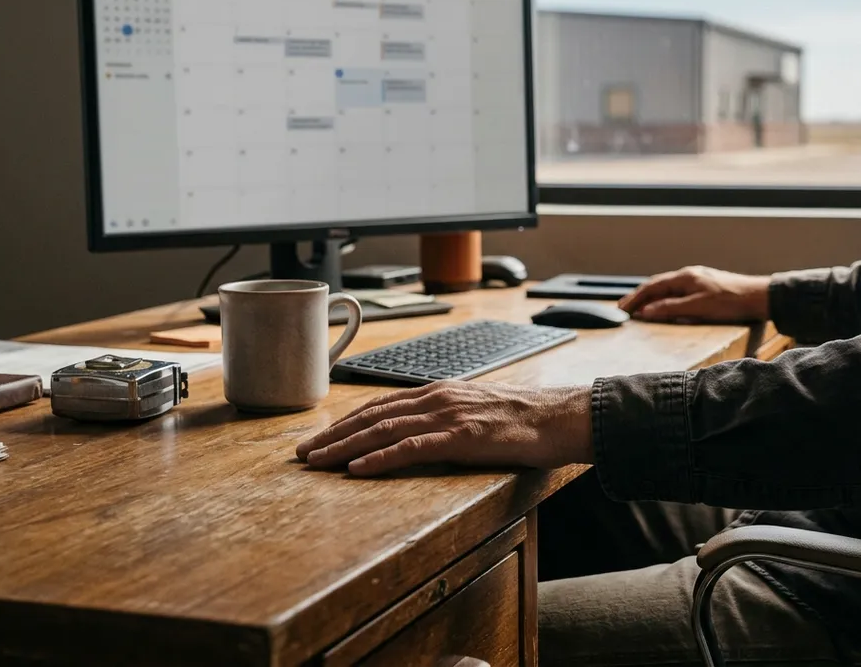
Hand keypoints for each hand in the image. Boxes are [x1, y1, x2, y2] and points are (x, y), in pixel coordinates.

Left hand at [295, 381, 592, 476]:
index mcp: (439, 391)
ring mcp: (447, 415)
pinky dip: (379, 457)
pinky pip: (411, 447)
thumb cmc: (523, 419)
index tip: (320, 438)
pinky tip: (357, 469)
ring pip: (383, 429)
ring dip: (344, 446)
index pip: (380, 405)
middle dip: (333, 435)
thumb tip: (423, 435)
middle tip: (302, 454)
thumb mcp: (477, 412)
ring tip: (317, 462)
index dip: (346, 422)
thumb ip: (447, 419)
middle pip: (372, 415)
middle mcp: (437, 397)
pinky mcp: (460, 436)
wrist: (559, 417)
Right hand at [619, 266, 768, 322]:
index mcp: (685, 277)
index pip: (652, 286)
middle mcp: (689, 275)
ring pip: (666, 288)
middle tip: (623, 308)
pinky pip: (677, 292)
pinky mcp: (704, 288)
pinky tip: (662, 305)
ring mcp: (697, 280)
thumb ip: (670, 309)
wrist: (758, 297)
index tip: (622, 309)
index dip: (635, 298)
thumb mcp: (698, 307)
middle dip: (639, 297)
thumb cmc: (731, 301)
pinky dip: (664, 299)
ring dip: (650, 298)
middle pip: (657, 285)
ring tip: (638, 308)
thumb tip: (646, 311)